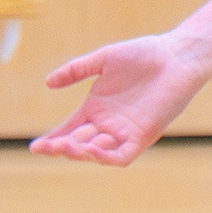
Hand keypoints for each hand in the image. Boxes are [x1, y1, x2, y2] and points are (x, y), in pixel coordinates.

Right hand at [31, 34, 211, 165]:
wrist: (176, 56)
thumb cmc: (143, 55)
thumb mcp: (103, 60)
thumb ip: (76, 70)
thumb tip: (48, 83)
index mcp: (96, 108)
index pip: (69, 130)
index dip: (52, 140)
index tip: (35, 148)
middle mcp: (108, 124)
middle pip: (79, 144)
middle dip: (62, 148)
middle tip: (49, 146)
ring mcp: (125, 132)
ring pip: (97, 153)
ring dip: (81, 153)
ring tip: (67, 146)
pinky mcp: (143, 136)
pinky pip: (122, 155)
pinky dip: (107, 157)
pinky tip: (94, 150)